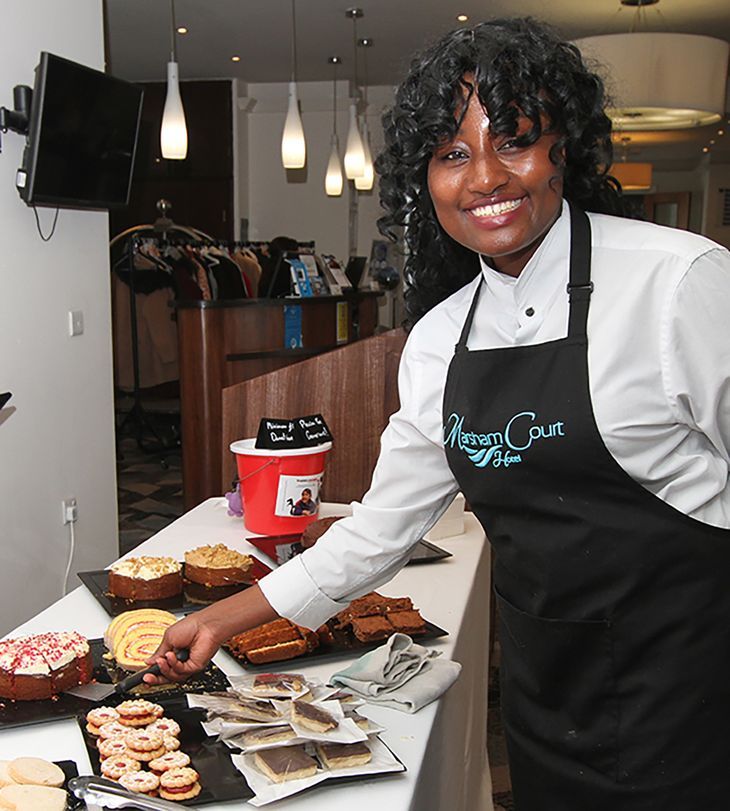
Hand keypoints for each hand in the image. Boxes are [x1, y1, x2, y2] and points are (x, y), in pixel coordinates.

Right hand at [143, 584, 277, 684]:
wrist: (205, 624)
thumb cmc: (191, 625)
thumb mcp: (169, 638)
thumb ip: (158, 652)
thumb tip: (148, 662)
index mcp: (173, 652)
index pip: (160, 667)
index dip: (152, 672)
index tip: (143, 675)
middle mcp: (180, 660)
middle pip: (165, 676)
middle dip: (155, 679)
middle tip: (146, 677)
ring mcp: (188, 664)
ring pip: (172, 676)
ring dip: (164, 669)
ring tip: (162, 660)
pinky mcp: (194, 667)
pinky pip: (180, 672)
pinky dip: (173, 665)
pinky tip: (171, 656)